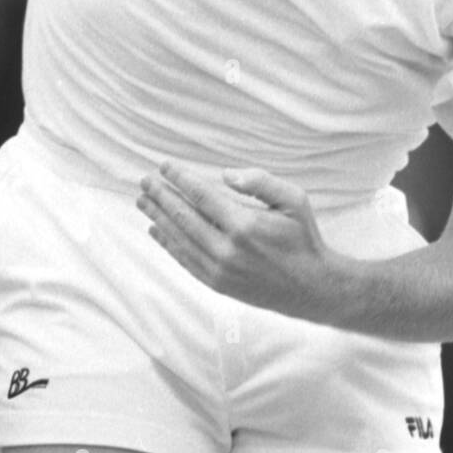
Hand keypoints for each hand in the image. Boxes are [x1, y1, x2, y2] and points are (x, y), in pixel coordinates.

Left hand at [137, 161, 338, 321]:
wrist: (310, 286)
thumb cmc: (302, 237)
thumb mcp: (294, 199)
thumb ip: (261, 181)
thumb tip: (225, 175)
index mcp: (245, 224)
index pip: (201, 196)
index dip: (180, 179)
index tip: (165, 166)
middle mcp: (227, 249)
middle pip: (183, 216)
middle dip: (161, 196)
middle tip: (145, 181)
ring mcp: (219, 269)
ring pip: (179, 239)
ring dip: (158, 218)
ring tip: (143, 201)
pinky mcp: (216, 284)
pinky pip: (184, 260)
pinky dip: (167, 244)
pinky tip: (156, 230)